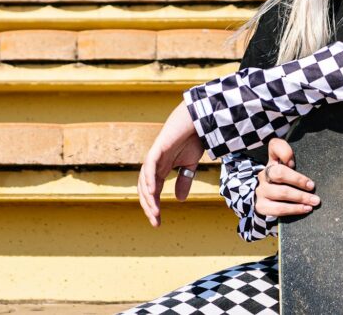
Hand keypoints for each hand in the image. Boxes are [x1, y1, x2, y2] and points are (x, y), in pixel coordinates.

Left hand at [138, 100, 205, 227]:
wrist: (197, 120)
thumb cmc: (193, 138)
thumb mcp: (190, 165)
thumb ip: (184, 181)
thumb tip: (179, 199)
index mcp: (161, 169)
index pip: (152, 192)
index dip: (154, 207)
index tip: (158, 223)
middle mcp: (154, 164)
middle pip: (145, 189)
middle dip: (149, 207)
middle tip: (155, 222)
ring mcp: (154, 156)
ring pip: (145, 181)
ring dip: (149, 198)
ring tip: (155, 212)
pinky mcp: (157, 148)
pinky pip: (149, 167)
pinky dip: (149, 180)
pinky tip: (153, 192)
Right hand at [254, 138, 319, 216]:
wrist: (268, 200)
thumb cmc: (285, 181)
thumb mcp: (288, 168)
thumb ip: (290, 157)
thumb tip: (291, 163)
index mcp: (272, 161)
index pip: (275, 147)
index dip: (285, 153)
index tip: (294, 163)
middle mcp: (264, 174)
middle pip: (279, 173)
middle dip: (298, 180)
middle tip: (313, 187)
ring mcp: (261, 191)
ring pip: (281, 193)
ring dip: (300, 198)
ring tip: (314, 201)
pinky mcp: (261, 206)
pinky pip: (278, 209)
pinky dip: (294, 209)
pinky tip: (305, 209)